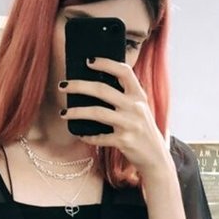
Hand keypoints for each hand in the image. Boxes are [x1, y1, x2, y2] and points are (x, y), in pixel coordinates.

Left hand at [58, 57, 170, 177]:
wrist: (156, 157)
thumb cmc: (142, 131)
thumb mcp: (139, 109)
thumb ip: (125, 97)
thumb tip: (95, 86)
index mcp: (139, 95)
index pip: (124, 71)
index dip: (106, 63)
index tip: (88, 60)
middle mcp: (135, 107)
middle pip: (102, 90)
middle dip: (79, 86)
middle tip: (62, 85)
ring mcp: (130, 124)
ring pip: (97, 113)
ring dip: (76, 112)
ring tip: (63, 113)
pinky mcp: (124, 141)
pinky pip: (99, 137)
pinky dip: (87, 136)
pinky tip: (80, 135)